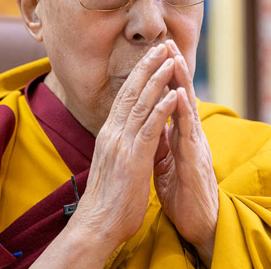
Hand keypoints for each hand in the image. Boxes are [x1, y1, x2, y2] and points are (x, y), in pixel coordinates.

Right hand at [69, 43, 176, 252]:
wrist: (98, 224)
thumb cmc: (109, 198)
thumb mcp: (116, 162)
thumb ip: (125, 143)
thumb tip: (134, 130)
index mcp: (110, 133)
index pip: (125, 96)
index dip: (139, 74)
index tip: (151, 56)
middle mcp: (114, 133)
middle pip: (131, 92)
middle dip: (148, 66)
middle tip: (162, 45)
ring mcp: (122, 144)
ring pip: (141, 104)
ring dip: (157, 79)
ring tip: (171, 59)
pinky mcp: (133, 158)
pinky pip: (150, 128)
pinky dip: (162, 109)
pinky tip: (173, 94)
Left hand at [153, 40, 218, 264]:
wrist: (199, 225)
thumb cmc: (184, 195)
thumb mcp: (167, 165)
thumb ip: (162, 144)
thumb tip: (152, 127)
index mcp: (181, 136)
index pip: (172, 100)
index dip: (165, 77)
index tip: (156, 54)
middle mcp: (191, 136)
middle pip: (182, 96)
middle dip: (175, 69)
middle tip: (167, 42)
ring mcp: (195, 147)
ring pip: (187, 109)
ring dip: (181, 83)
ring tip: (175, 59)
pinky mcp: (195, 163)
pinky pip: (188, 135)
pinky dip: (184, 114)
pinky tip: (179, 97)